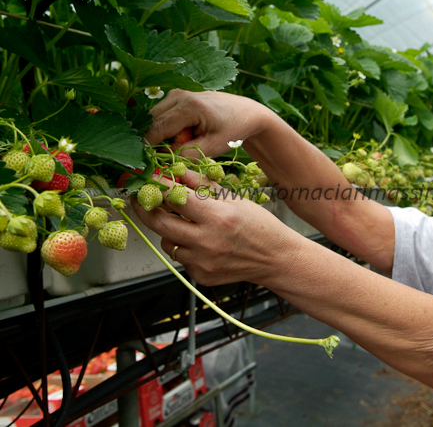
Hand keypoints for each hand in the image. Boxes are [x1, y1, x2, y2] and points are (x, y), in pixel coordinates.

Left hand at [132, 170, 301, 286]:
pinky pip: (181, 257)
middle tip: (142, 199)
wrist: (275, 259)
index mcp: (218, 216)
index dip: (158, 185)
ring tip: (185, 224)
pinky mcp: (201, 275)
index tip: (148, 179)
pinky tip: (202, 243)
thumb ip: (204, 186)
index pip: (175, 197)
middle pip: (159, 223)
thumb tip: (179, 172)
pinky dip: (185, 247)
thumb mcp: (235, 199)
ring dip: (169, 230)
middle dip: (145, 208)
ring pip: (167, 242)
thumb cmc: (260, 226)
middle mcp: (207, 241)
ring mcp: (203, 262)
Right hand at [146, 89, 272, 158]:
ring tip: (180, 145)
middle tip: (165, 156)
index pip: (157, 128)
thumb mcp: (212, 147)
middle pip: (152, 121)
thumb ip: (185, 154)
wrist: (246, 113)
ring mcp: (177, 94)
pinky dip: (167, 128)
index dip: (148, 146)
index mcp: (190, 106)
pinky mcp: (177, 96)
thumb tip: (160, 158)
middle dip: (154, 140)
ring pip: (154, 118)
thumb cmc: (233, 131)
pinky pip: (162, 115)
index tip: (146, 162)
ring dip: (161, 134)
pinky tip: (182, 136)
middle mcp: (179, 95)